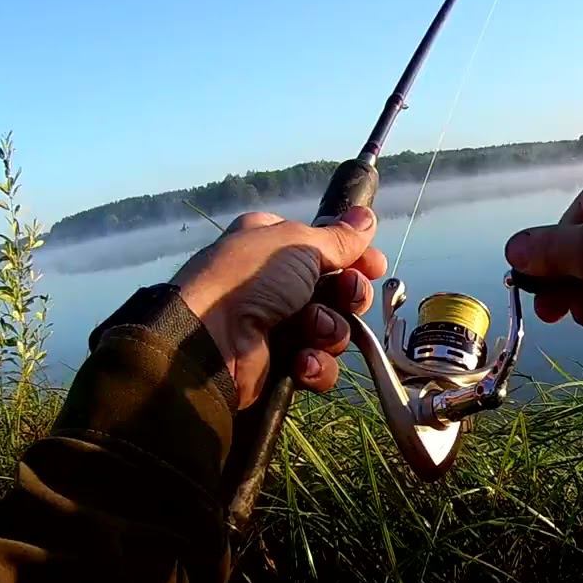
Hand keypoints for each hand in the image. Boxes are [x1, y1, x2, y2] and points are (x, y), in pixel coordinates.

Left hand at [170, 207, 386, 407]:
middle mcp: (277, 284)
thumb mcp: (298, 245)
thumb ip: (339, 238)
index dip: (356, 258)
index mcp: (274, 246)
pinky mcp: (281, 365)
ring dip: (330, 330)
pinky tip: (300, 361)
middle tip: (345, 294)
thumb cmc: (250, 279)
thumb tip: (367, 217)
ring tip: (310, 328)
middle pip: (339, 290)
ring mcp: (280, 326)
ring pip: (334, 330)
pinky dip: (315, 364)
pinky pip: (318, 365)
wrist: (209, 341)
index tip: (374, 265)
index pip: (328, 249)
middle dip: (349, 295)